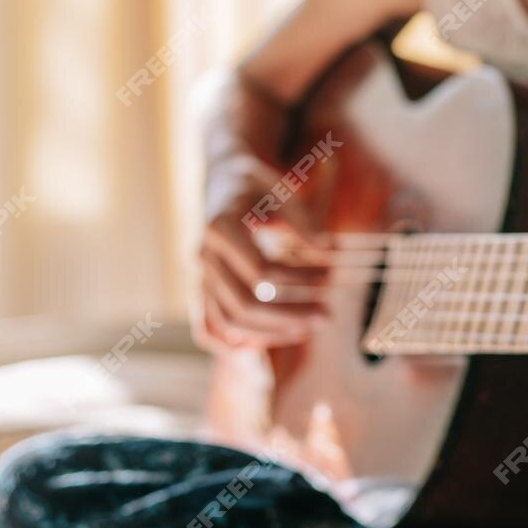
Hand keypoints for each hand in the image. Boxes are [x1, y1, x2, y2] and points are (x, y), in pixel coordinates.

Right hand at [192, 186, 330, 357]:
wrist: (221, 184)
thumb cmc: (255, 186)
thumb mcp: (280, 188)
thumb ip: (302, 218)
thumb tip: (328, 249)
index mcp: (219, 227)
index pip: (259, 270)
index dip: (298, 277)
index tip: (329, 276)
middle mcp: (203, 256)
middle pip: (243, 303)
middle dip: (289, 315)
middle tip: (327, 316)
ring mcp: (198, 276)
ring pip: (227, 321)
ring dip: (270, 333)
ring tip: (308, 329)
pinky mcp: (201, 289)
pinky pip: (210, 328)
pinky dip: (235, 343)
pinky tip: (271, 340)